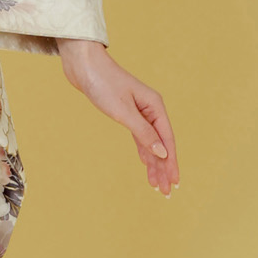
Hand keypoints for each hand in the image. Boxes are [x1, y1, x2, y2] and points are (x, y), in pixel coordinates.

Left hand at [56, 39, 179, 194]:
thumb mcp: (123, 111)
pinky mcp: (126, 112)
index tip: (175, 182)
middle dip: (164, 168)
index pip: (167, 140)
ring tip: (156, 185)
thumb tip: (162, 152)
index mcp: (155, 106)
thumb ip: (143, 133)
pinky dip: (143, 151)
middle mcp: (150, 109)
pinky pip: (139, 136)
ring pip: (150, 142)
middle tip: (166, 192)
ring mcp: (139, 111)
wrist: (83, 64)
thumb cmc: (103, 83)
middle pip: (161, 144)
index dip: (171, 163)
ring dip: (153, 163)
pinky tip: (145, 164)